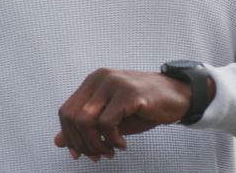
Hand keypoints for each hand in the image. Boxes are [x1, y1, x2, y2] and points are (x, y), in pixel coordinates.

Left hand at [53, 68, 213, 161]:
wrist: (177, 96)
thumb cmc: (143, 106)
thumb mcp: (110, 118)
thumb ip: (85, 127)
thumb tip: (58, 142)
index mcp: (92, 81)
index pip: (65, 112)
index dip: (69, 137)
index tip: (78, 154)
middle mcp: (99, 78)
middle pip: (72, 117)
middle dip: (81, 143)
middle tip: (97, 156)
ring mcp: (113, 83)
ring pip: (86, 121)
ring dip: (96, 144)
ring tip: (110, 151)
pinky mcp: (129, 93)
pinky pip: (107, 123)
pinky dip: (112, 140)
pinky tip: (122, 144)